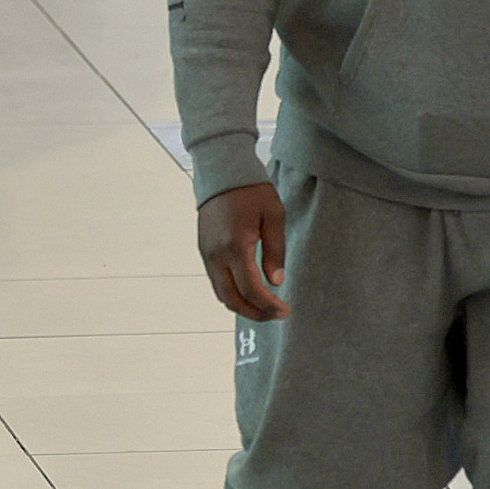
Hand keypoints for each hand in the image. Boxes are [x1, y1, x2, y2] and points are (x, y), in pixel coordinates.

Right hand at [198, 182, 289, 319]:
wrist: (222, 173)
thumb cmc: (252, 191)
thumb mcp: (275, 216)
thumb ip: (276, 250)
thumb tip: (276, 282)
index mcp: (236, 247)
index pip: (252, 290)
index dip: (269, 306)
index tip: (285, 310)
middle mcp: (216, 255)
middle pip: (233, 300)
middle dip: (255, 313)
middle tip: (276, 315)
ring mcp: (206, 255)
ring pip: (222, 294)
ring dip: (243, 306)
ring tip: (265, 307)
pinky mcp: (204, 251)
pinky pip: (216, 282)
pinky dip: (233, 293)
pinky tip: (249, 292)